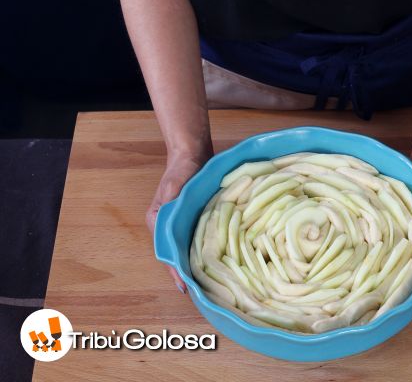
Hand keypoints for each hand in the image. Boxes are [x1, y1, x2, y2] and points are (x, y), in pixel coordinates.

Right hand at [146, 151, 209, 293]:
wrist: (192, 153)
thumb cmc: (181, 169)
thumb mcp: (174, 186)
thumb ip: (171, 204)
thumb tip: (170, 225)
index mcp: (158, 221)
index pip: (166, 252)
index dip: (175, 271)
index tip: (184, 287)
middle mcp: (167, 227)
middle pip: (176, 255)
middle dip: (187, 274)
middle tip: (201, 293)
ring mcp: (181, 225)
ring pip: (188, 250)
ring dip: (196, 266)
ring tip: (210, 285)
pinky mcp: (195, 221)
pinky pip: (199, 240)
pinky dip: (205, 251)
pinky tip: (218, 262)